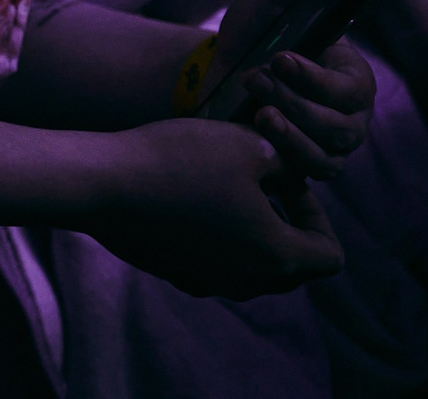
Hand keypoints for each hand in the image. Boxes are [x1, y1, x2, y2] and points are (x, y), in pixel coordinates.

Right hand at [84, 118, 342, 297]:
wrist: (98, 185)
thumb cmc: (178, 161)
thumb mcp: (247, 145)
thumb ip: (287, 162)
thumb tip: (292, 173)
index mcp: (277, 255)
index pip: (329, 254)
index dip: (318, 213)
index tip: (286, 179)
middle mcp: (247, 281)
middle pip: (293, 266)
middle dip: (288, 224)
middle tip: (263, 183)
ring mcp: (208, 281)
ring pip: (253, 266)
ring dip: (253, 232)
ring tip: (225, 188)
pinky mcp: (174, 273)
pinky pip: (215, 263)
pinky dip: (217, 238)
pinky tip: (190, 200)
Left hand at [204, 0, 377, 179]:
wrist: (220, 73)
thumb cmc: (258, 31)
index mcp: (351, 72)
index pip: (355, 86)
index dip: (320, 78)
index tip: (280, 58)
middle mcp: (349, 113)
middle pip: (343, 124)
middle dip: (298, 102)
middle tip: (256, 78)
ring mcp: (329, 142)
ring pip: (328, 151)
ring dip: (291, 130)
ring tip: (254, 107)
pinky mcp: (305, 163)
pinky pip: (312, 172)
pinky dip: (287, 157)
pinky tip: (256, 133)